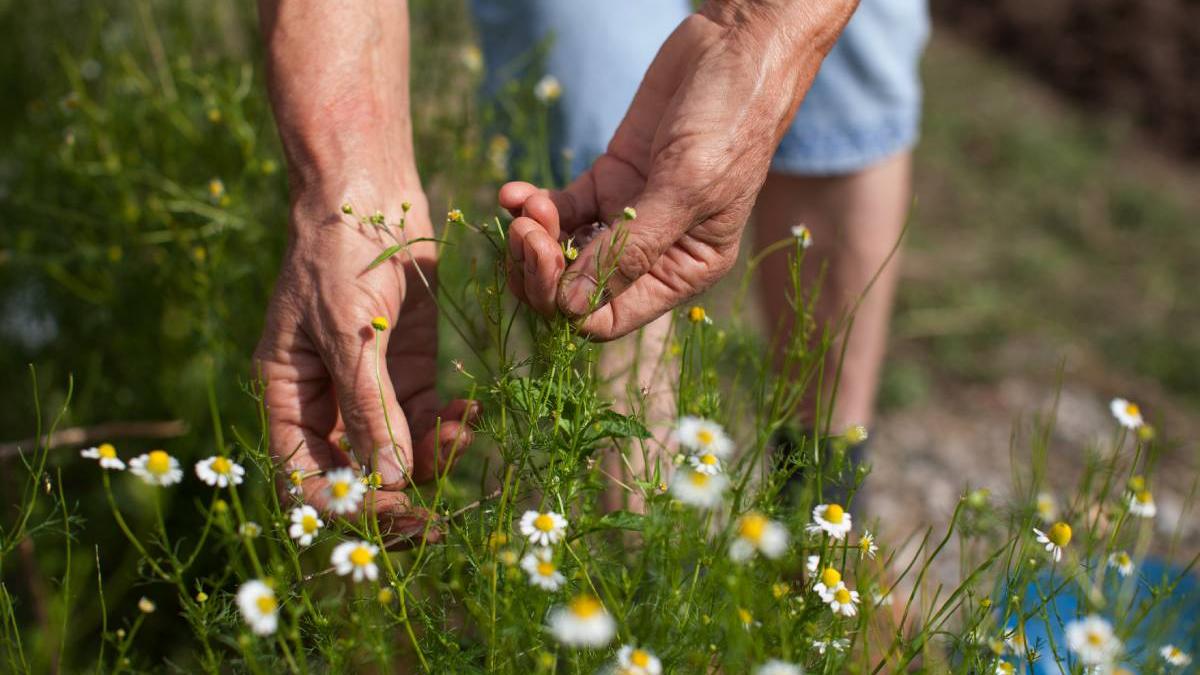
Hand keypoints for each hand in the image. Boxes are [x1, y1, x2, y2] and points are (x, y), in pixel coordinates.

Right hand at [254, 193, 476, 538]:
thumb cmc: (338, 255)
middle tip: (439, 521)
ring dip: (432, 458)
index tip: (394, 516)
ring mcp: (369, 389)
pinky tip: (470, 412)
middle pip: (356, 477)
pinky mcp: (408, 371)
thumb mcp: (349, 332)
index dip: (346, 509)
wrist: (370, 193)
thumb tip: (389, 482)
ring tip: (463, 432)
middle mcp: (326, 404)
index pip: (306, 479)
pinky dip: (449, 426)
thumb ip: (368, 406)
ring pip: (399, 454)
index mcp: (288, 398)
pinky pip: (426, 420)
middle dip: (395, 499)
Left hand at [500, 1, 854, 338]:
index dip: (567, 302)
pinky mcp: (607, 180)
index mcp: (681, 272)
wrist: (736, 51)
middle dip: (541, 269)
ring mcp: (626, 217)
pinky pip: (559, 209)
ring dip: (533, 236)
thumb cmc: (730, 123)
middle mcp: (653, 254)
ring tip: (524, 206)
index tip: (546, 258)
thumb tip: (571, 305)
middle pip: (575, 290)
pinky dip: (531, 204)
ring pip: (560, 252)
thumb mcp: (685, 188)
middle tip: (526, 231)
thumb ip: (631, 249)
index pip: (608, 317)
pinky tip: (514, 191)